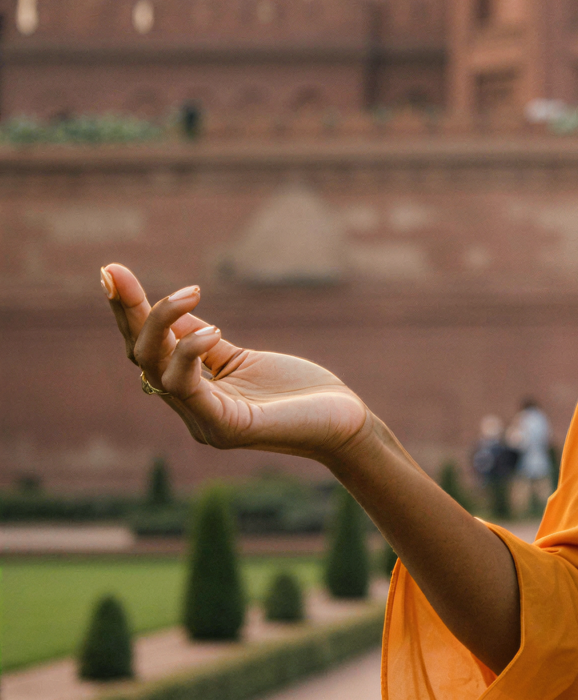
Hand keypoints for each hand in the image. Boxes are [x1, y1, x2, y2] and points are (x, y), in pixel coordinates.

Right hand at [102, 263, 368, 462]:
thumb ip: (205, 342)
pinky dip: (190, 353)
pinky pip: (188, 389)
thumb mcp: (243, 359)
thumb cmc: (298, 392)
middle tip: (115, 272)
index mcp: (192, 390)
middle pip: (140, 356)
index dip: (128, 311)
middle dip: (128, 311)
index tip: (110, 271)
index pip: (147, 347)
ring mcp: (203, 422)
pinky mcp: (225, 428)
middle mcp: (189, 408)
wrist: (345, 424)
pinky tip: (210, 331)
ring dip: (161, 324)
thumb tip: (173, 313)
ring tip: (189, 293)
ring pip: (154, 370)